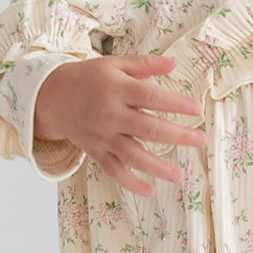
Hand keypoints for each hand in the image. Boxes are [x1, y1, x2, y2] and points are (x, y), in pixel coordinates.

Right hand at [32, 54, 205, 195]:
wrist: (52, 97)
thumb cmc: (88, 78)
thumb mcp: (115, 64)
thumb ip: (145, 64)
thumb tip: (175, 62)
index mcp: (118, 90)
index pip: (152, 98)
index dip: (176, 103)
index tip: (197, 109)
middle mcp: (111, 115)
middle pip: (148, 129)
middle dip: (176, 136)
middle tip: (200, 140)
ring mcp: (103, 136)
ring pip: (132, 155)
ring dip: (157, 167)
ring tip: (180, 175)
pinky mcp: (96, 151)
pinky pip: (113, 170)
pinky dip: (130, 183)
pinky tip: (149, 191)